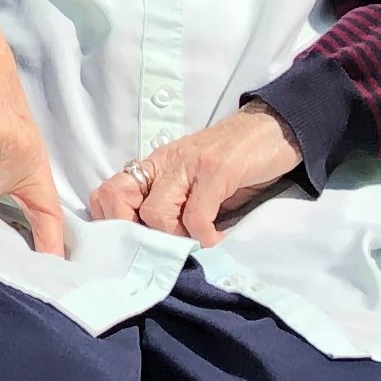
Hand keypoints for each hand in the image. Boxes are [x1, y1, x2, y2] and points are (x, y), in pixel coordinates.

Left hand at [87, 103, 302, 245]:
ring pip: (156, 213)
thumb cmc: (232, 163)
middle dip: (138, 236)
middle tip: (165, 251)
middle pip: (122, 203)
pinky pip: (197, 217)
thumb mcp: (192, 183)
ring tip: (196, 242)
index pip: (108, 193)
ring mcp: (189, 164)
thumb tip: (149, 247)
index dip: (111, 224)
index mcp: (154, 166)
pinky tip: (219, 237)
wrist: (272, 129)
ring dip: (175, 238)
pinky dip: (206, 237)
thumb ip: (170, 204)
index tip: (134, 247)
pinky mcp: (217, 170)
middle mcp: (165, 162)